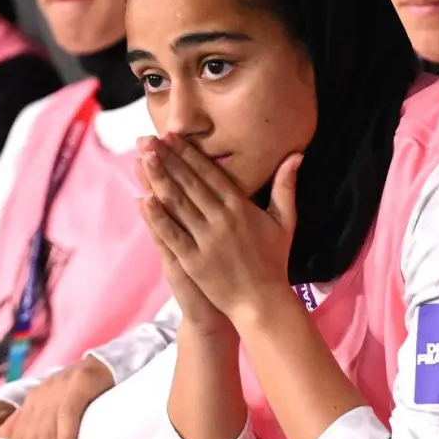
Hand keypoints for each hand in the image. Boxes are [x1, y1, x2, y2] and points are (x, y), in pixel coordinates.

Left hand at [0, 356, 113, 438]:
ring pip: (46, 436)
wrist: (106, 363)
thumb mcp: (50, 404)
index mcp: (31, 403)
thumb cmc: (80, 389)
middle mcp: (39, 397)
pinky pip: (67, 417)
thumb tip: (2, 436)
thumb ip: (26, 419)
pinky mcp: (77, 387)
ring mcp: (57, 391)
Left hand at [136, 135, 300, 324]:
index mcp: (241, 208)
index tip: (172, 136)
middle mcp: (222, 220)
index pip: (210, 174)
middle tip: (148, 139)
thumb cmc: (274, 261)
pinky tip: (143, 199)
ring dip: (158, 179)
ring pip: (178, 204)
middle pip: (190, 183)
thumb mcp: (285, 221)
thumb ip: (286, 186)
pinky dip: (157, 218)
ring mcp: (206, 240)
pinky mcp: (193, 261)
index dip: (189, 154)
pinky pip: (172, 235)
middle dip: (167, 159)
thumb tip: (296, 154)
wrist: (262, 302)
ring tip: (143, 158)